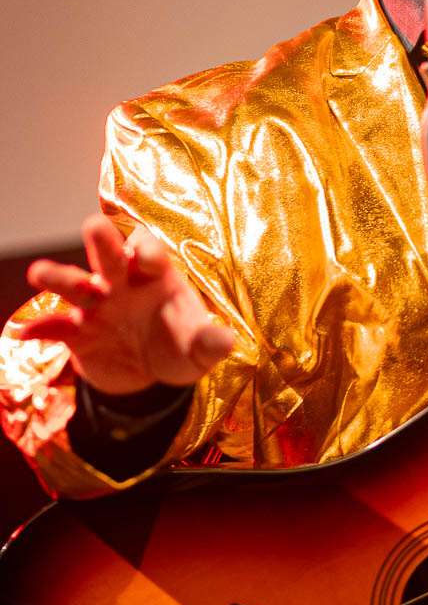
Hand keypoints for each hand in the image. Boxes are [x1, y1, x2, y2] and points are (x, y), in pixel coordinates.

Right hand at [10, 214, 233, 396]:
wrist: (150, 377)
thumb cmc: (179, 348)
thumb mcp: (198, 350)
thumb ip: (210, 343)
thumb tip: (227, 341)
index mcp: (156, 278)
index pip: (150, 252)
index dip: (149, 251)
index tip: (149, 258)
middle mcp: (122, 284)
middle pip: (111, 255)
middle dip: (103, 242)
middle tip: (94, 227)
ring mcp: (96, 307)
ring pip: (74, 285)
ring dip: (59, 277)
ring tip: (40, 272)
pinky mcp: (78, 334)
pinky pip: (55, 328)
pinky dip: (39, 329)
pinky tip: (22, 333)